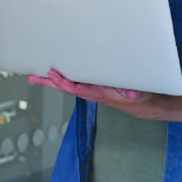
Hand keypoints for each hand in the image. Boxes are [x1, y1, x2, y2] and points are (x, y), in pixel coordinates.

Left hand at [27, 69, 181, 122]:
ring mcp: (93, 92)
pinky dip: (65, 79)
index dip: (64, 82)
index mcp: (101, 94)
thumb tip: (130, 94)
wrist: (149, 106)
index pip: (78, 88)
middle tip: (32, 77)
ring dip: (53, 81)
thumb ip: (135, 93)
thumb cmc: (144, 98)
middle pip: (67, 87)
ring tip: (37, 75)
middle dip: (49, 82)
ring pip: (69, 85)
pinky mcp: (96, 89)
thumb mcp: (142, 94)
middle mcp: (93, 94)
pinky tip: (57, 75)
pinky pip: (76, 83)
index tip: (53, 74)